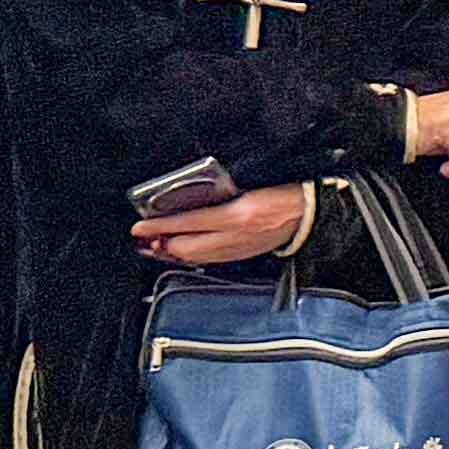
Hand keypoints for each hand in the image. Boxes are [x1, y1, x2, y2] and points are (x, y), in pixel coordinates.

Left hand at [131, 181, 314, 266]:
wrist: (310, 212)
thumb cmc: (283, 193)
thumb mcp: (248, 187)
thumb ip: (218, 196)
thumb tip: (186, 204)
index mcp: (237, 215)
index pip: (187, 224)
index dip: (159, 227)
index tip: (138, 228)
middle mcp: (236, 236)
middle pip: (186, 248)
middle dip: (160, 246)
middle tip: (142, 241)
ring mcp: (240, 249)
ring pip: (195, 258)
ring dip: (172, 254)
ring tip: (156, 248)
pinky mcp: (244, 256)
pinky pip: (210, 261)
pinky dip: (192, 257)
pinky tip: (185, 253)